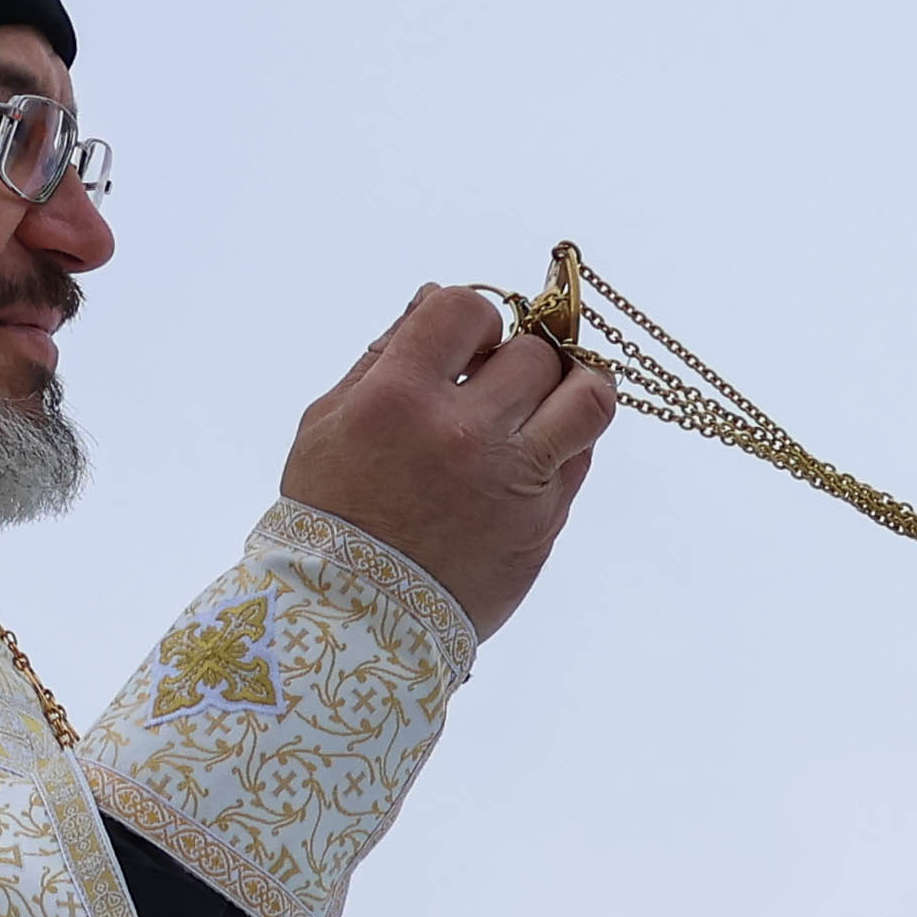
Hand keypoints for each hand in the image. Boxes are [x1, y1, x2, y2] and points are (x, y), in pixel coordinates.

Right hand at [279, 285, 614, 638]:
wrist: (350, 620)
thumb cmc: (332, 517)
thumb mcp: (329, 423)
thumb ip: (383, 356)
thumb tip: (432, 297)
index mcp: (399, 399)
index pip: (467, 309)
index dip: (473, 319)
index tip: (466, 346)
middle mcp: (463, 434)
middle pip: (533, 353)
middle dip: (517, 358)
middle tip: (498, 381)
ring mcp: (512, 480)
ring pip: (587, 398)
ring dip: (574, 386)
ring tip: (551, 397)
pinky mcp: (542, 522)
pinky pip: (582, 457)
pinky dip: (568, 441)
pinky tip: (537, 447)